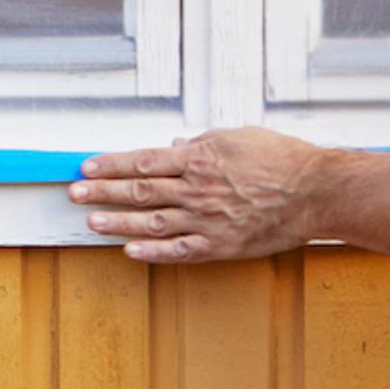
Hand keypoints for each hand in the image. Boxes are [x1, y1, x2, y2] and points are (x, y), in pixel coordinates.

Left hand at [69, 128, 332, 262]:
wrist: (315, 192)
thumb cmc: (283, 160)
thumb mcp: (240, 136)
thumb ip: (206, 142)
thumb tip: (179, 146)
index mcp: (200, 159)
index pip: (144, 161)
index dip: (112, 164)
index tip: (87, 166)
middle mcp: (197, 190)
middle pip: (140, 191)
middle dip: (103, 192)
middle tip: (74, 194)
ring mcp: (207, 220)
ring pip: (152, 222)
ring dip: (118, 222)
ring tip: (91, 222)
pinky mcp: (220, 245)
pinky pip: (179, 251)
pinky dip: (152, 252)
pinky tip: (129, 251)